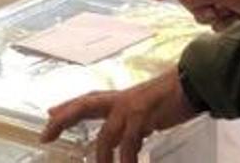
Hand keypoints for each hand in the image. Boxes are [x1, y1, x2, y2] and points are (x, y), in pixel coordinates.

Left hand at [41, 67, 197, 162]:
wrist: (193, 84)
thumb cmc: (172, 99)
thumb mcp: (147, 114)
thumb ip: (132, 127)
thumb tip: (126, 146)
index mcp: (120, 99)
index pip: (87, 100)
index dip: (67, 107)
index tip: (49, 116)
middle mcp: (121, 100)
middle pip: (85, 105)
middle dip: (64, 118)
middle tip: (46, 134)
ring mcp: (132, 106)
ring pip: (106, 134)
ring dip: (102, 156)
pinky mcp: (144, 115)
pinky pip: (129, 142)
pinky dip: (126, 158)